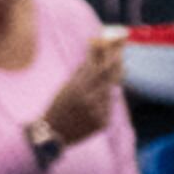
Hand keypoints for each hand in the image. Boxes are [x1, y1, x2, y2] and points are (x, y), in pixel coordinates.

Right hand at [42, 30, 124, 144]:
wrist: (52, 133)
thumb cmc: (57, 106)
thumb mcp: (66, 86)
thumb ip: (82, 73)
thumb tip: (97, 55)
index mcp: (77, 88)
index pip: (97, 66)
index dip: (105, 52)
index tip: (109, 39)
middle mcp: (89, 100)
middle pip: (109, 76)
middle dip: (116, 60)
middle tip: (121, 50)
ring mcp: (98, 113)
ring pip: (110, 91)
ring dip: (111, 81)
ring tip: (111, 70)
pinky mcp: (103, 123)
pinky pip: (109, 106)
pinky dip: (106, 100)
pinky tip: (99, 99)